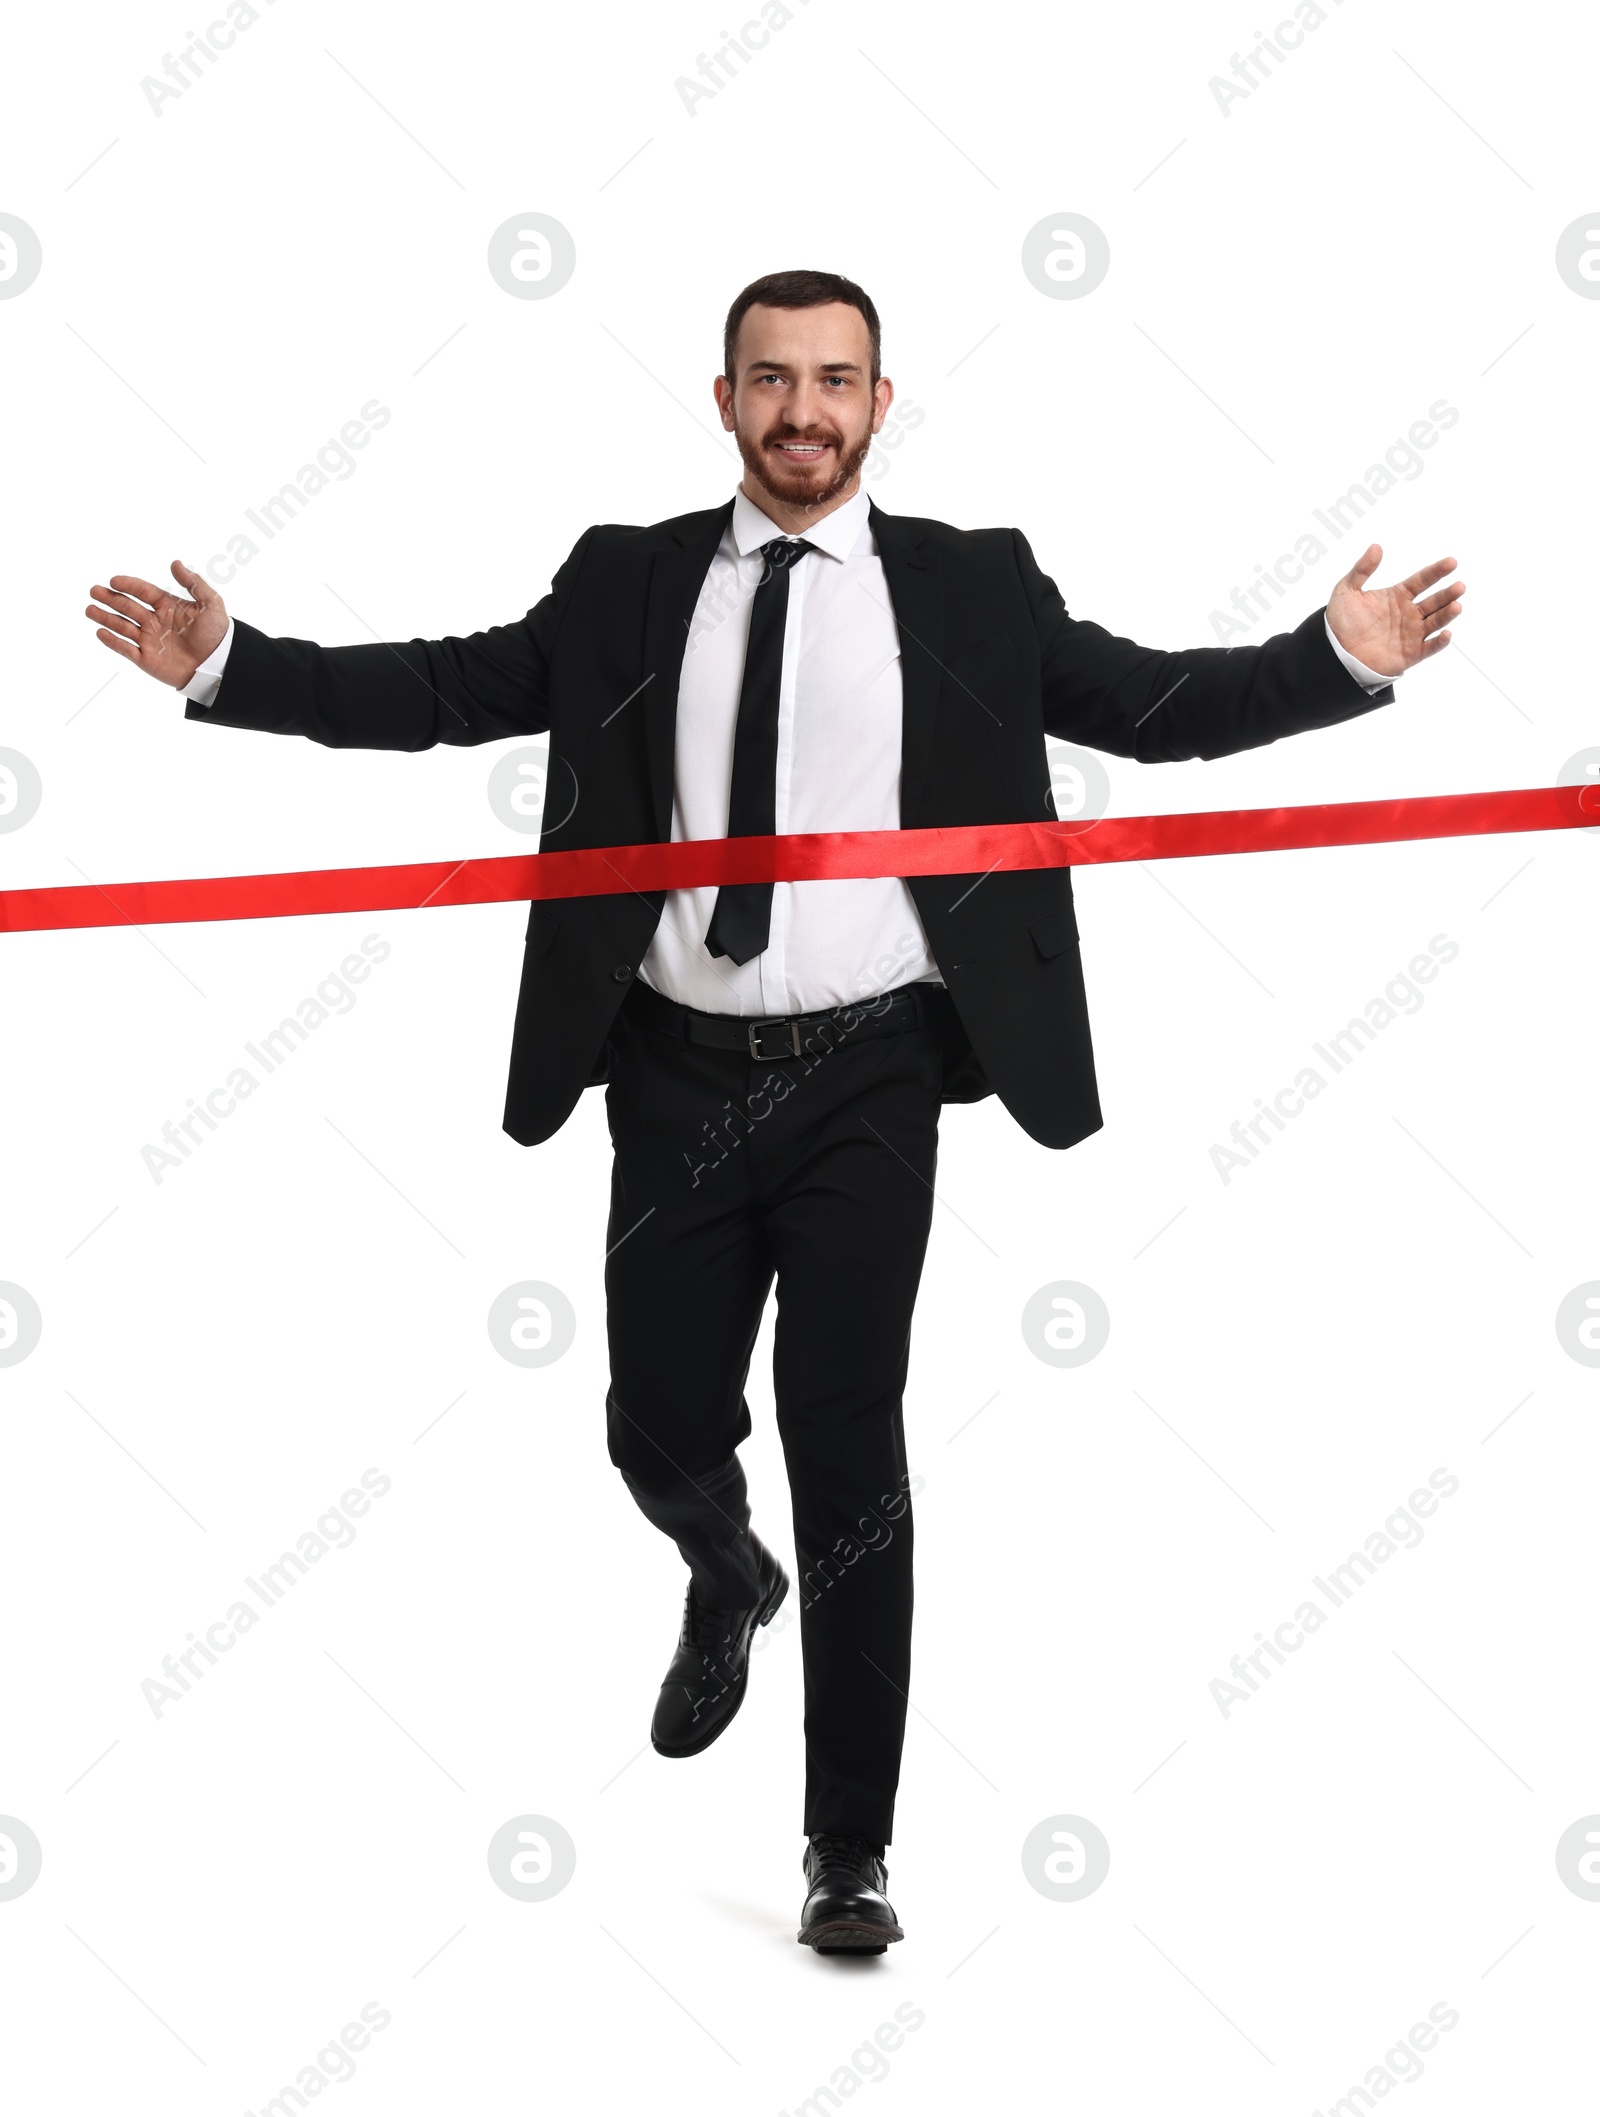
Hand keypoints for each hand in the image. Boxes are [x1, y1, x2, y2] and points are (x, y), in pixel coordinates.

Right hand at [84, 561, 228, 688]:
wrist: (218, 665)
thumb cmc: (217, 634)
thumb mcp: (211, 604)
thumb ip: (194, 583)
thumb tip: (175, 563)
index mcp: (166, 605)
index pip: (143, 591)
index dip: (129, 585)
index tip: (114, 581)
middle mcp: (154, 620)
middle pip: (127, 606)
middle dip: (110, 598)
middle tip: (94, 590)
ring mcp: (149, 640)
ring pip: (122, 626)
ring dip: (105, 617)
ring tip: (89, 609)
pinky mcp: (146, 659)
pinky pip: (126, 649)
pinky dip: (113, 641)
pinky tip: (101, 632)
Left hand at [1325, 545, 1463, 677]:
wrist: (1334, 652)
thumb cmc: (1340, 622)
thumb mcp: (1347, 591)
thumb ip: (1362, 569)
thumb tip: (1376, 547)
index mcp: (1397, 596)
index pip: (1422, 580)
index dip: (1436, 572)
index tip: (1451, 563)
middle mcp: (1408, 614)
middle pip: (1434, 601)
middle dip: (1447, 594)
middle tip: (1459, 587)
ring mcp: (1411, 634)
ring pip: (1435, 622)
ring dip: (1447, 614)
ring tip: (1456, 606)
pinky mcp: (1409, 654)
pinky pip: (1429, 648)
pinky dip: (1439, 643)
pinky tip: (1446, 634)